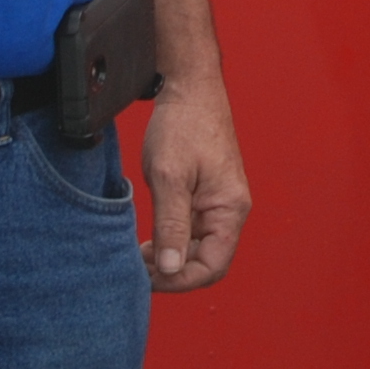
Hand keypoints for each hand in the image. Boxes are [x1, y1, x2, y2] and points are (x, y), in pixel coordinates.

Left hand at [133, 73, 248, 290]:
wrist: (188, 88)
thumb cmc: (183, 126)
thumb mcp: (169, 177)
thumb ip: (171, 225)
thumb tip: (171, 268)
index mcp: (230, 208)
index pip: (212, 266)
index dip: (180, 280)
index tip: (148, 277)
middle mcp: (230, 210)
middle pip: (208, 262)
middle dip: (174, 272)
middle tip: (139, 269)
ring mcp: (218, 203)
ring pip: (198, 248)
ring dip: (171, 258)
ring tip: (140, 256)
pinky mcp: (206, 196)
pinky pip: (193, 231)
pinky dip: (172, 241)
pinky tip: (150, 241)